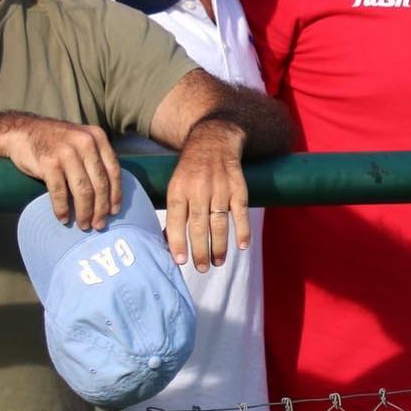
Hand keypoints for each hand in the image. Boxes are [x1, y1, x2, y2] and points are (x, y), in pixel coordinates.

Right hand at [0, 117, 121, 229]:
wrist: (21, 131)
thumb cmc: (55, 142)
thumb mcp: (81, 140)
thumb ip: (96, 157)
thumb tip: (109, 192)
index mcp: (98, 137)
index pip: (113, 170)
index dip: (115, 194)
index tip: (115, 211)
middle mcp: (85, 143)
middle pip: (99, 183)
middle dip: (101, 208)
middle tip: (99, 225)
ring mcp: (66, 153)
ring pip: (83, 191)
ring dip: (84, 212)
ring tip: (83, 225)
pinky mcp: (48, 163)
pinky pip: (59, 192)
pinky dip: (62, 209)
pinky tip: (63, 218)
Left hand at [165, 118, 249, 271]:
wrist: (213, 141)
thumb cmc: (190, 171)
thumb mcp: (175, 187)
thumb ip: (173, 215)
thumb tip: (167, 244)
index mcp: (179, 190)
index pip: (176, 220)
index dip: (177, 241)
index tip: (180, 261)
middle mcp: (198, 189)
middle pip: (198, 225)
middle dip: (200, 250)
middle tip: (201, 268)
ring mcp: (220, 189)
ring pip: (219, 222)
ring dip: (219, 245)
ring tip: (218, 262)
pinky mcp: (238, 188)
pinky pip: (241, 212)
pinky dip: (242, 229)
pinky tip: (242, 246)